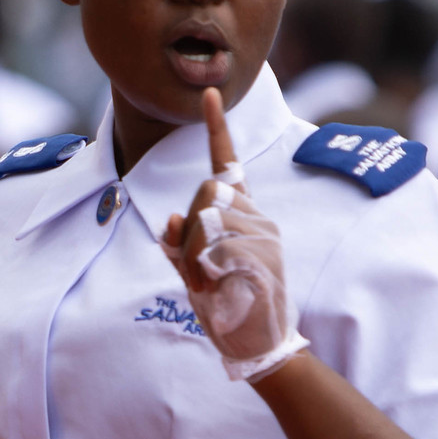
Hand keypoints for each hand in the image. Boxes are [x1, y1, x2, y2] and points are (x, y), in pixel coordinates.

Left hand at [155, 89, 300, 379]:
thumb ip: (180, 245)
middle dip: (188, 230)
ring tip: (212, 283)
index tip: (210, 94)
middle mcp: (258, 218)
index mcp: (243, 215)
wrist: (260, 345)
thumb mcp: (195, 272)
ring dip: (194, 255)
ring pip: (207, 220)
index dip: (216, 129)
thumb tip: (172, 218)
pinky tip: (221, 287)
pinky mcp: (264, 257)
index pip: (227, 164)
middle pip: (205, 192)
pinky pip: (219, 247)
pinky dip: (208, 270)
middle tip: (198, 269)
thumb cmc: (227, 307)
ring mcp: (265, 236)